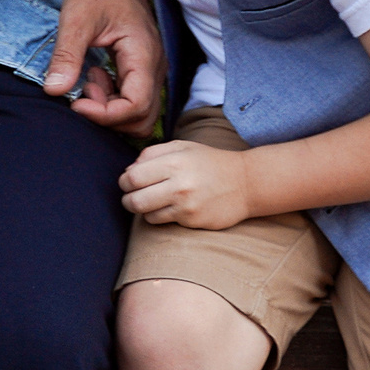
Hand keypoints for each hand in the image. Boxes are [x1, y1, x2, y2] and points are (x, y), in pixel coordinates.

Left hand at [44, 0, 164, 134]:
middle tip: (82, 91)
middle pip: (142, 118)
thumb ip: (66, 56)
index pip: (136, 106)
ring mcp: (150, 68)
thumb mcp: (75, 20)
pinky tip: (92, 76)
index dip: (105, 114)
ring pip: (138, 112)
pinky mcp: (141, 68)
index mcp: (144, 55)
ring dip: (110, 107)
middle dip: (108, 115)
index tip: (75, 102)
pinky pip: (132, 98)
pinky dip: (111, 98)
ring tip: (87, 80)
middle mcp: (155, 66)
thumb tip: (54, 91)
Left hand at [120, 139, 254, 227]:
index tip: (127, 182)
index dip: (123, 182)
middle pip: (134, 199)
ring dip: (141, 209)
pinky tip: (166, 208)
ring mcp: (187, 205)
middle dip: (126, 199)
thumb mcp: (182, 147)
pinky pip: (162, 221)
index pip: (132, 177)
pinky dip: (157, 216)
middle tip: (130, 196)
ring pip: (145, 214)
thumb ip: (151, 154)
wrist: (246, 183)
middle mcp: (179, 185)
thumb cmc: (209, 162)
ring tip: (147, 202)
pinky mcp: (193, 220)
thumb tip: (128, 170)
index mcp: (174, 162)